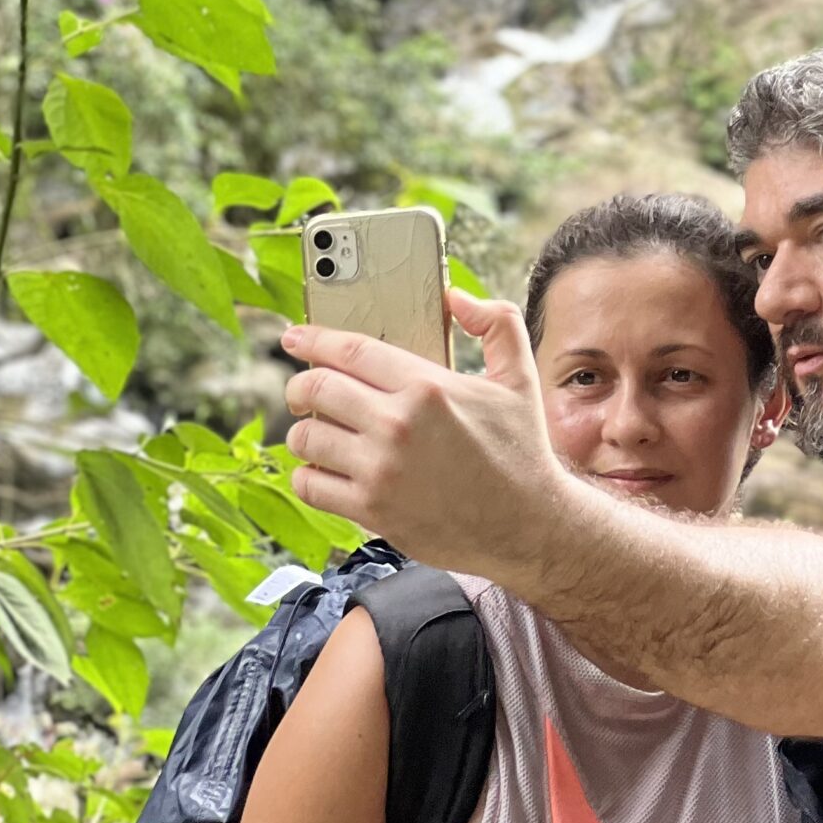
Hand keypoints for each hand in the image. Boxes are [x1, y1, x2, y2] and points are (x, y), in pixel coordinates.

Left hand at [282, 292, 562, 580]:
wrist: (527, 525)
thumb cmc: (520, 451)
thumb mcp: (520, 378)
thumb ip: (497, 324)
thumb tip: (456, 297)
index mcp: (428, 387)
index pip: (351, 351)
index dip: (314, 339)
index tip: (295, 336)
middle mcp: (398, 425)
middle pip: (316, 388)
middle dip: (300, 384)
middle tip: (303, 389)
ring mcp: (381, 470)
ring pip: (305, 438)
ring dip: (303, 431)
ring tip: (318, 432)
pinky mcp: (371, 510)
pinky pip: (310, 485)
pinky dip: (307, 475)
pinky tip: (324, 471)